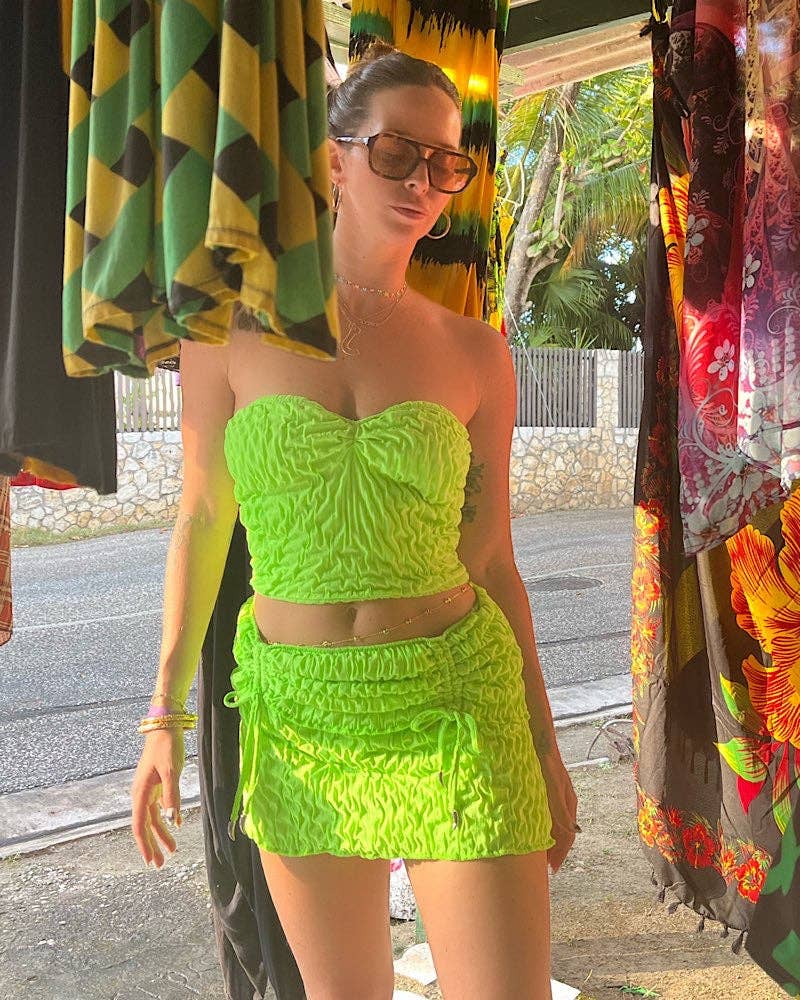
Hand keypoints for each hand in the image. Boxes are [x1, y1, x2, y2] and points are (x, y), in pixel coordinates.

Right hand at [130, 728, 185, 868]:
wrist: (164, 728)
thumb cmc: (166, 747)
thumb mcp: (171, 770)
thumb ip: (171, 795)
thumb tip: (171, 820)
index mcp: (141, 793)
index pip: (140, 825)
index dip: (144, 844)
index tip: (150, 861)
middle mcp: (141, 794)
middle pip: (145, 826)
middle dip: (152, 846)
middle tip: (159, 865)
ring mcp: (148, 790)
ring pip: (153, 819)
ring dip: (161, 835)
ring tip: (171, 851)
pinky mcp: (156, 785)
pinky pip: (159, 808)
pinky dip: (166, 819)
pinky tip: (175, 827)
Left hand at [538, 748, 577, 873]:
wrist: (538, 739)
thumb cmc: (544, 761)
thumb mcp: (551, 787)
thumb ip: (560, 809)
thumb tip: (573, 831)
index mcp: (568, 803)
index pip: (568, 835)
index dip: (560, 853)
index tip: (552, 869)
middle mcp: (565, 801)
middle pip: (563, 832)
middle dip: (556, 850)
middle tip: (545, 866)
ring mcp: (557, 795)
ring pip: (556, 824)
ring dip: (550, 839)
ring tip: (540, 852)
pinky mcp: (547, 788)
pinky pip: (549, 814)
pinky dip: (544, 826)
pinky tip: (535, 828)